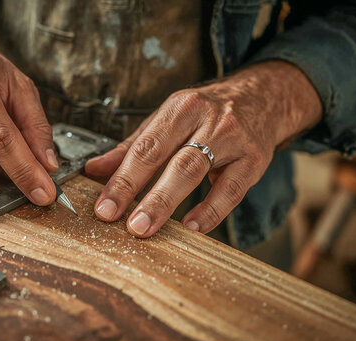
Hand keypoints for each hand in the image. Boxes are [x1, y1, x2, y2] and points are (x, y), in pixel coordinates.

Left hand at [85, 61, 322, 236]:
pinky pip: (232, 189)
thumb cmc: (206, 113)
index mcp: (178, 108)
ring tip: (148, 227)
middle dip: (143, 193)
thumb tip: (92, 170)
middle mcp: (206, 119)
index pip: (144, 147)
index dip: (121, 179)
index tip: (104, 207)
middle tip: (123, 222)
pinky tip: (193, 226)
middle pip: (169, 159)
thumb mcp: (167, 120)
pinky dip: (212, 210)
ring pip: (196, 171)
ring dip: (168, 202)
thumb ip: (131, 147)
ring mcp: (232, 138)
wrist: (263, 97)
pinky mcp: (255, 159)